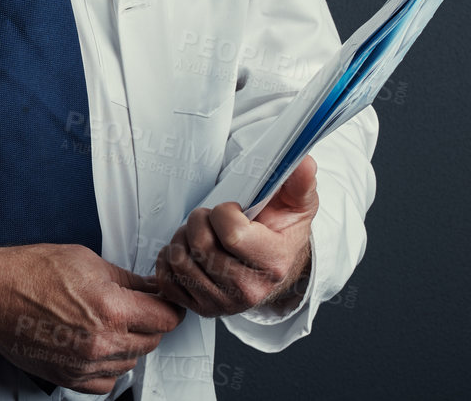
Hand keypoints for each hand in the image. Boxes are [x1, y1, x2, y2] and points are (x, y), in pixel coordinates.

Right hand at [0, 243, 184, 393]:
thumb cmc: (28, 272)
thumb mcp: (86, 260)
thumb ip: (126, 280)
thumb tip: (149, 288)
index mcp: (111, 308)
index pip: (166, 318)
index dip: (168, 306)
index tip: (164, 303)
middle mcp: (101, 341)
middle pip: (152, 341)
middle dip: (147, 323)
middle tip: (132, 307)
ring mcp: (85, 364)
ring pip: (131, 362)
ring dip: (127, 345)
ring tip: (105, 323)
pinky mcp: (69, 377)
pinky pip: (107, 383)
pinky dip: (108, 367)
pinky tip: (96, 346)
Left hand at [154, 155, 318, 317]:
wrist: (274, 267)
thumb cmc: (281, 232)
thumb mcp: (297, 205)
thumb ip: (299, 182)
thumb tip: (303, 162)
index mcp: (273, 264)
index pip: (231, 233)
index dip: (223, 212)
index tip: (231, 211)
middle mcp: (249, 290)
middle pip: (201, 245)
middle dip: (199, 221)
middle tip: (210, 219)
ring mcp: (224, 303)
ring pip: (180, 260)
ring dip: (182, 238)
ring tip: (200, 234)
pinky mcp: (201, 309)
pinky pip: (166, 281)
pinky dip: (169, 261)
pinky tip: (187, 252)